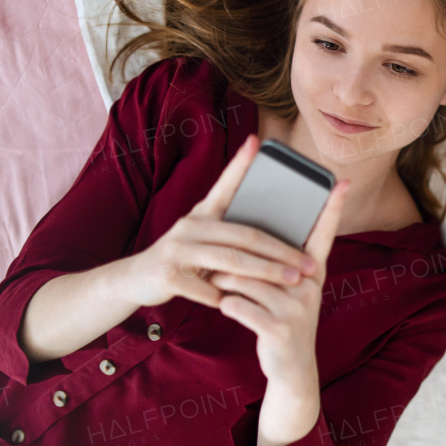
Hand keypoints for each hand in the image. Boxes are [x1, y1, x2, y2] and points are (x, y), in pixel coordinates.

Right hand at [124, 134, 328, 312]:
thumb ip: (230, 234)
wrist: (135, 279)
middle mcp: (190, 226)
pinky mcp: (167, 274)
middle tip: (310, 264)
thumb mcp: (203, 238)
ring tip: (292, 281)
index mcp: (202, 213)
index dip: (240, 164)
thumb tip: (275, 237)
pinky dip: (226, 297)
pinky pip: (205, 288)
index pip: (225, 185)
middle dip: (282, 251)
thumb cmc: (182, 258)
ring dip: (265, 273)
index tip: (256, 141)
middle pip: (245, 235)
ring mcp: (177, 249)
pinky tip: (241, 304)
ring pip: (231, 261)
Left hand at [200, 139, 351, 390]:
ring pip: (244, 279)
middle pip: (264, 256)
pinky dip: (228, 306)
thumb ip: (279, 264)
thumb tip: (252, 235)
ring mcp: (296, 307)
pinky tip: (232, 311)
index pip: (325, 233)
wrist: (291, 367)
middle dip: (236, 262)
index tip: (343, 181)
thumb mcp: (291, 290)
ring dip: (226, 285)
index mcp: (313, 272)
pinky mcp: (278, 328)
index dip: (334, 206)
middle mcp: (309, 286)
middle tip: (219, 265)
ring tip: (224, 291)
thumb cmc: (283, 319)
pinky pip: (238, 304)